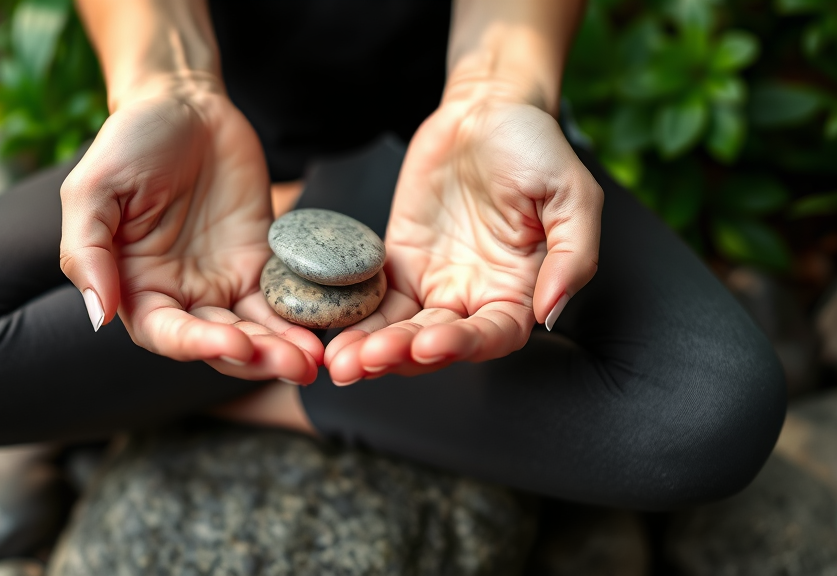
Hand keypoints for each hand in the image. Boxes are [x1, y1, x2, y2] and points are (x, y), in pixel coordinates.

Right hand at [59, 83, 321, 382]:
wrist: (185, 104)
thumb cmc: (128, 143)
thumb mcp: (92, 189)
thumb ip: (88, 252)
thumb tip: (99, 315)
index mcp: (136, 288)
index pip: (166, 334)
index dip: (198, 346)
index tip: (235, 345)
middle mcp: (182, 295)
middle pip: (220, 343)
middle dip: (257, 357)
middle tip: (296, 365)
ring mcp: (224, 281)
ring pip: (256, 329)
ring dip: (284, 348)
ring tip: (314, 358)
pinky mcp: (261, 262)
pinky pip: (284, 297)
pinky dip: (304, 315)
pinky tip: (328, 326)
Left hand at [326, 90, 602, 383]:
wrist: (484, 109)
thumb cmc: (536, 147)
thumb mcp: (573, 196)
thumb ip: (572, 256)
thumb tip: (552, 311)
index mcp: (519, 289)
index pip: (493, 336)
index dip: (463, 346)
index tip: (431, 343)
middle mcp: (475, 296)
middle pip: (437, 343)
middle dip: (402, 354)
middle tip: (365, 359)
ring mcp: (434, 281)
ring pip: (402, 330)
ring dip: (371, 349)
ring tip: (341, 361)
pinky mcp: (399, 263)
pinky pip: (376, 300)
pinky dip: (355, 319)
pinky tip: (332, 333)